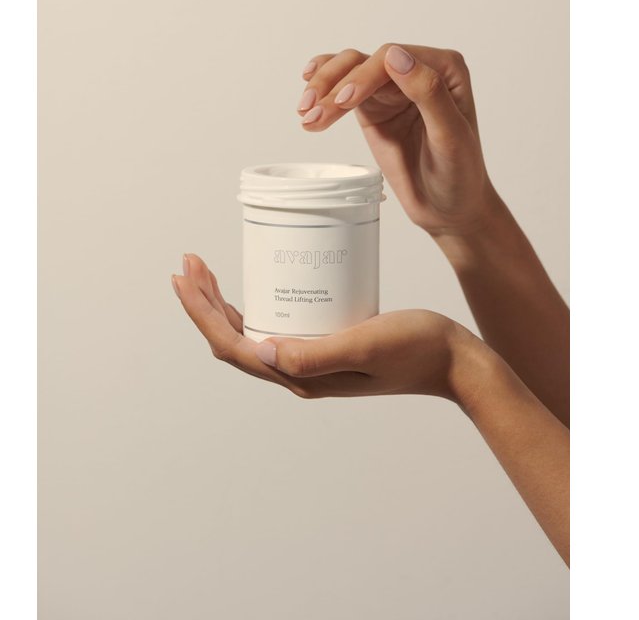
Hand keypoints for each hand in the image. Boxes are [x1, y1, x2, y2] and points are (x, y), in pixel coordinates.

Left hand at [172, 254, 480, 401]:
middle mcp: (299, 372)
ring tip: (206, 273)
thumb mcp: (366, 345)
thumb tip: (262, 352)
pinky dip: (252, 306)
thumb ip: (318, 353)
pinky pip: (274, 328)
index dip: (202, 314)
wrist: (453, 361)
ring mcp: (311, 361)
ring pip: (249, 335)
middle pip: (233, 340)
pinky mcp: (324, 346)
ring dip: (221, 306)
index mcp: (302, 375)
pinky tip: (253, 286)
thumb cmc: (417, 348)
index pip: (233, 348)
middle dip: (203, 304)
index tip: (185, 277)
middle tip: (190, 264)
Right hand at [297, 44, 498, 237]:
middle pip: (365, 61)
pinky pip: (344, 89)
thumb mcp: (450, 137)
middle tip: (313, 110)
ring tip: (306, 114)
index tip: (344, 101)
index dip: (363, 76)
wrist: (449, 208)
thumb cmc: (459, 175)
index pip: (394, 58)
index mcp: (444, 69)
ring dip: (323, 88)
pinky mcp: (374, 107)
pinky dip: (323, 94)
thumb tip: (395, 55)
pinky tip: (308, 102)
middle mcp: (417, 71)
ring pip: (348, 71)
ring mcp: (393, 88)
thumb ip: (428, 93)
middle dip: (335, 83)